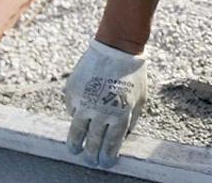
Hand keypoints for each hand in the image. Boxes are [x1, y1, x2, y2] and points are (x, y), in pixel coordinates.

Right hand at [63, 39, 147, 166]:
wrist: (116, 49)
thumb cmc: (133, 75)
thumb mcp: (140, 99)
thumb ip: (131, 120)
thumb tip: (122, 137)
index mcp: (121, 115)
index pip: (111, 144)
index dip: (107, 156)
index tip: (104, 163)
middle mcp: (101, 112)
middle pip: (93, 141)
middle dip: (91, 155)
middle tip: (90, 161)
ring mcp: (84, 102)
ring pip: (76, 130)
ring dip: (75, 143)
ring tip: (74, 151)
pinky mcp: (72, 92)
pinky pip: (72, 109)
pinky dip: (76, 114)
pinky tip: (80, 115)